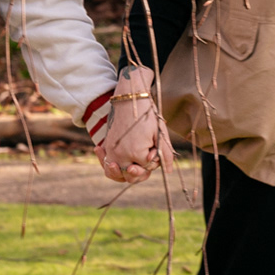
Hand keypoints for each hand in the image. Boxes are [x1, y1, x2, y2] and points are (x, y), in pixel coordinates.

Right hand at [97, 66, 173, 183]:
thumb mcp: (160, 134)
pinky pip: (106, 164)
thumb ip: (165, 155)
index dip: (153, 161)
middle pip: (131, 176)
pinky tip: (111, 162)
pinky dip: (109, 166)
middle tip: (146, 156)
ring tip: (131, 167)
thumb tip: (168, 171)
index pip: (146, 169)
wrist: (131, 98)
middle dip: (141, 170)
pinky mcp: (107, 146)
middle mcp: (120, 155)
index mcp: (135, 153)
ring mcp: (111, 151)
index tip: (154, 149)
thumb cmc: (147, 115)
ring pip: (116, 174)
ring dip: (124, 173)